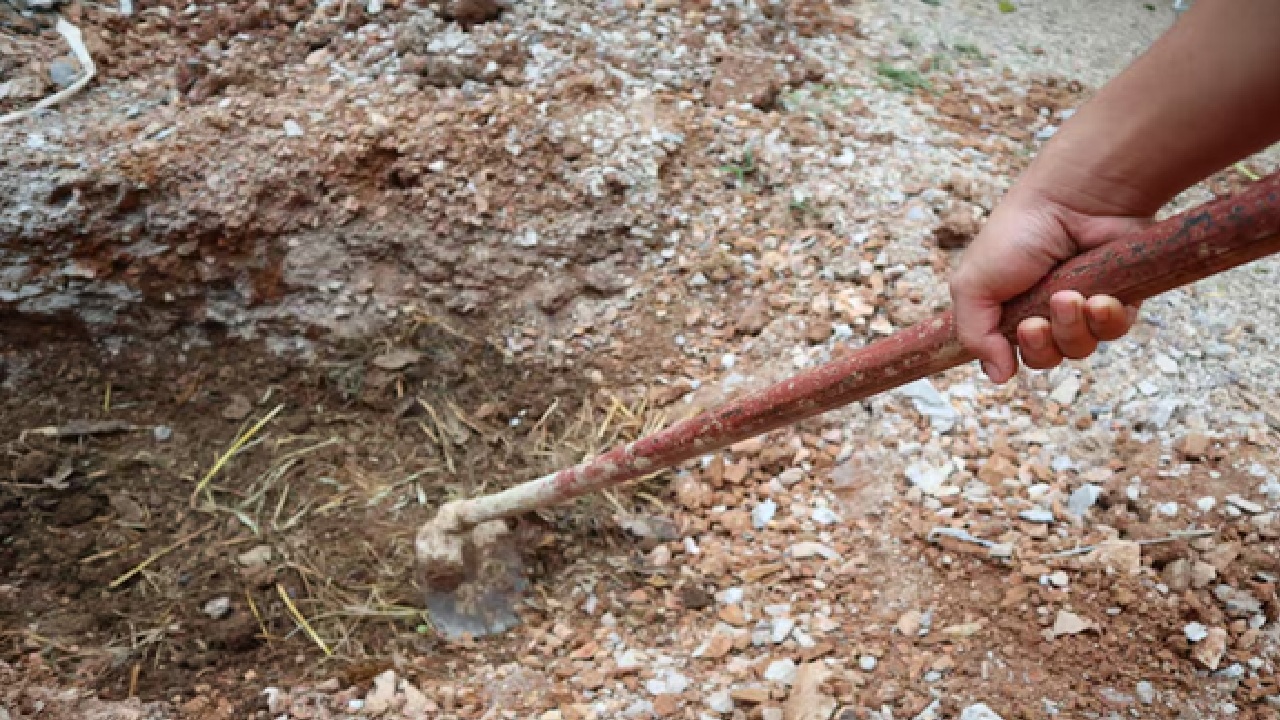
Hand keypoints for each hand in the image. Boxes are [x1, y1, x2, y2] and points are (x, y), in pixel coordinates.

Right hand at [949, 185, 1145, 383]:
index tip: (1021, 331)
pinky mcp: (1120, 299)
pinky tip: (1101, 298)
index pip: (1012, 355)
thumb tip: (999, 377)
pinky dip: (1107, 319)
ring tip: (1071, 296)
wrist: (1071, 200)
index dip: (1016, 354)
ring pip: (1081, 349)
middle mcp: (1046, 312)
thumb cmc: (1017, 234)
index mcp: (1010, 309)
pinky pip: (1115, 331)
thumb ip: (973, 334)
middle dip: (1044, 344)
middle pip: (1048, 358)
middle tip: (1040, 318)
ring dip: (1073, 327)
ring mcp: (1084, 307)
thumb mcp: (972, 285)